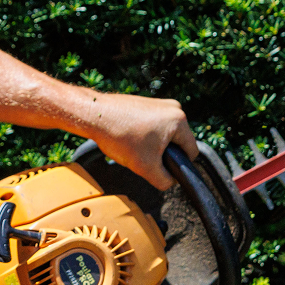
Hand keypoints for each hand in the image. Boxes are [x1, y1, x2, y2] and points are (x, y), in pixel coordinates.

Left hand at [83, 93, 198, 190]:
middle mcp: (173, 108)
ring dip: (152, 146)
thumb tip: (171, 181)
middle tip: (143, 157)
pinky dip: (143, 135)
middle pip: (177, 143)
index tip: (160, 168)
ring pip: (164, 136)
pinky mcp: (146, 103)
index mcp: (179, 120)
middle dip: (162, 154)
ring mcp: (159, 103)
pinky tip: (128, 138)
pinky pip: (153, 126)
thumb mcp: (146, 167)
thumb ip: (164, 180)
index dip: (178, 166)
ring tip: (133, 147)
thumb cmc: (119, 135)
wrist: (94, 115)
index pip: (191, 152)